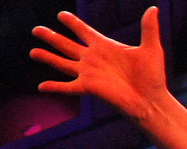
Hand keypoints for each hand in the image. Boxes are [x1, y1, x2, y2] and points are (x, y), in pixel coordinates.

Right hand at [32, 7, 168, 121]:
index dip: (72, 22)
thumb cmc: (153, 77)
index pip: (83, 31)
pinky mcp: (89, 87)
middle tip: (36, 29)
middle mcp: (93, 58)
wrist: (152, 101)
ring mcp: (89, 73)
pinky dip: (54, 86)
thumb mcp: (152, 49)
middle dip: (51, 37)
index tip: (61, 15)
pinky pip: (67, 86)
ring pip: (62, 63)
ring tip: (33, 52)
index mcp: (104, 46)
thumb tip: (153, 8)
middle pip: (66, 44)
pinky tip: (41, 86)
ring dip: (47, 57)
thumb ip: (149, 28)